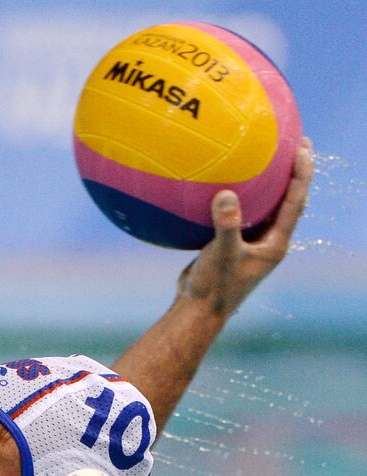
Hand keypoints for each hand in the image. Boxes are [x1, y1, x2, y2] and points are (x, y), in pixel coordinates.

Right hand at [176, 138, 313, 317]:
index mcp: (275, 244)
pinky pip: (241, 214)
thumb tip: (226, 194)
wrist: (196, 311)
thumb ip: (227, 224)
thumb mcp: (222, 254)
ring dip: (268, 183)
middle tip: (294, 142)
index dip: (302, 174)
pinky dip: (239, 196)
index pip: (296, 202)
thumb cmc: (214, 287)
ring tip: (264, 155)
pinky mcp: (232, 244)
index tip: (302, 146)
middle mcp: (267, 242)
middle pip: (288, 200)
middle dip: (293, 172)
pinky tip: (225, 181)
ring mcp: (250, 243)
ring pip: (265, 207)